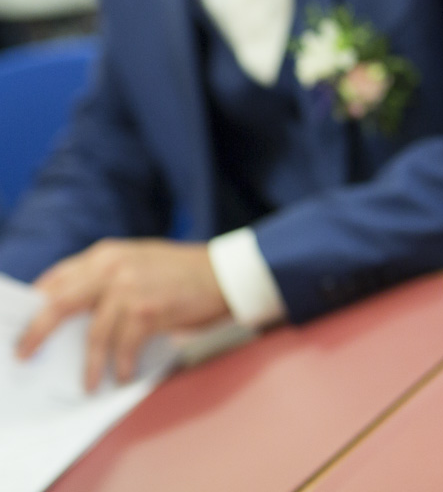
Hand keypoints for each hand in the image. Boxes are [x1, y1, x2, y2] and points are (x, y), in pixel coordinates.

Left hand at [16, 239, 229, 390]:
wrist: (226, 273)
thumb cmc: (181, 273)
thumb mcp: (137, 262)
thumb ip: (103, 279)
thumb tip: (69, 314)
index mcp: (105, 254)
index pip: (55, 280)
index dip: (35, 306)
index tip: (23, 329)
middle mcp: (113, 267)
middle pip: (59, 304)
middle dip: (37, 334)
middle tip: (24, 355)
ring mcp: (130, 287)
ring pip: (94, 333)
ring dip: (89, 363)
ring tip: (88, 383)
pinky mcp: (149, 308)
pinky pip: (125, 345)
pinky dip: (121, 364)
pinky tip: (122, 375)